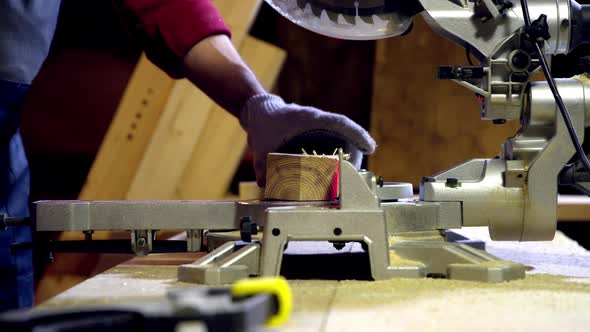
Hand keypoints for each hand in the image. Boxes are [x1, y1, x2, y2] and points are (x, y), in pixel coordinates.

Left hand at [240, 94, 376, 185]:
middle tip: (356, 177)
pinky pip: (332, 147)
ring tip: (347, 182)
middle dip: (355, 156)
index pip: (340, 123)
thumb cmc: (265, 121)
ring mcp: (319, 130)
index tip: (371, 147)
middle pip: (346, 137)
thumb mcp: (260, 144)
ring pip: (341, 143)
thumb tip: (266, 184)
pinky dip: (336, 162)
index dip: (357, 134)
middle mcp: (319, 123)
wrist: (259, 112)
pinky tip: (333, 178)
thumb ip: (262, 165)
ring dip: (347, 161)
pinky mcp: (316, 137)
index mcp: (310, 118)